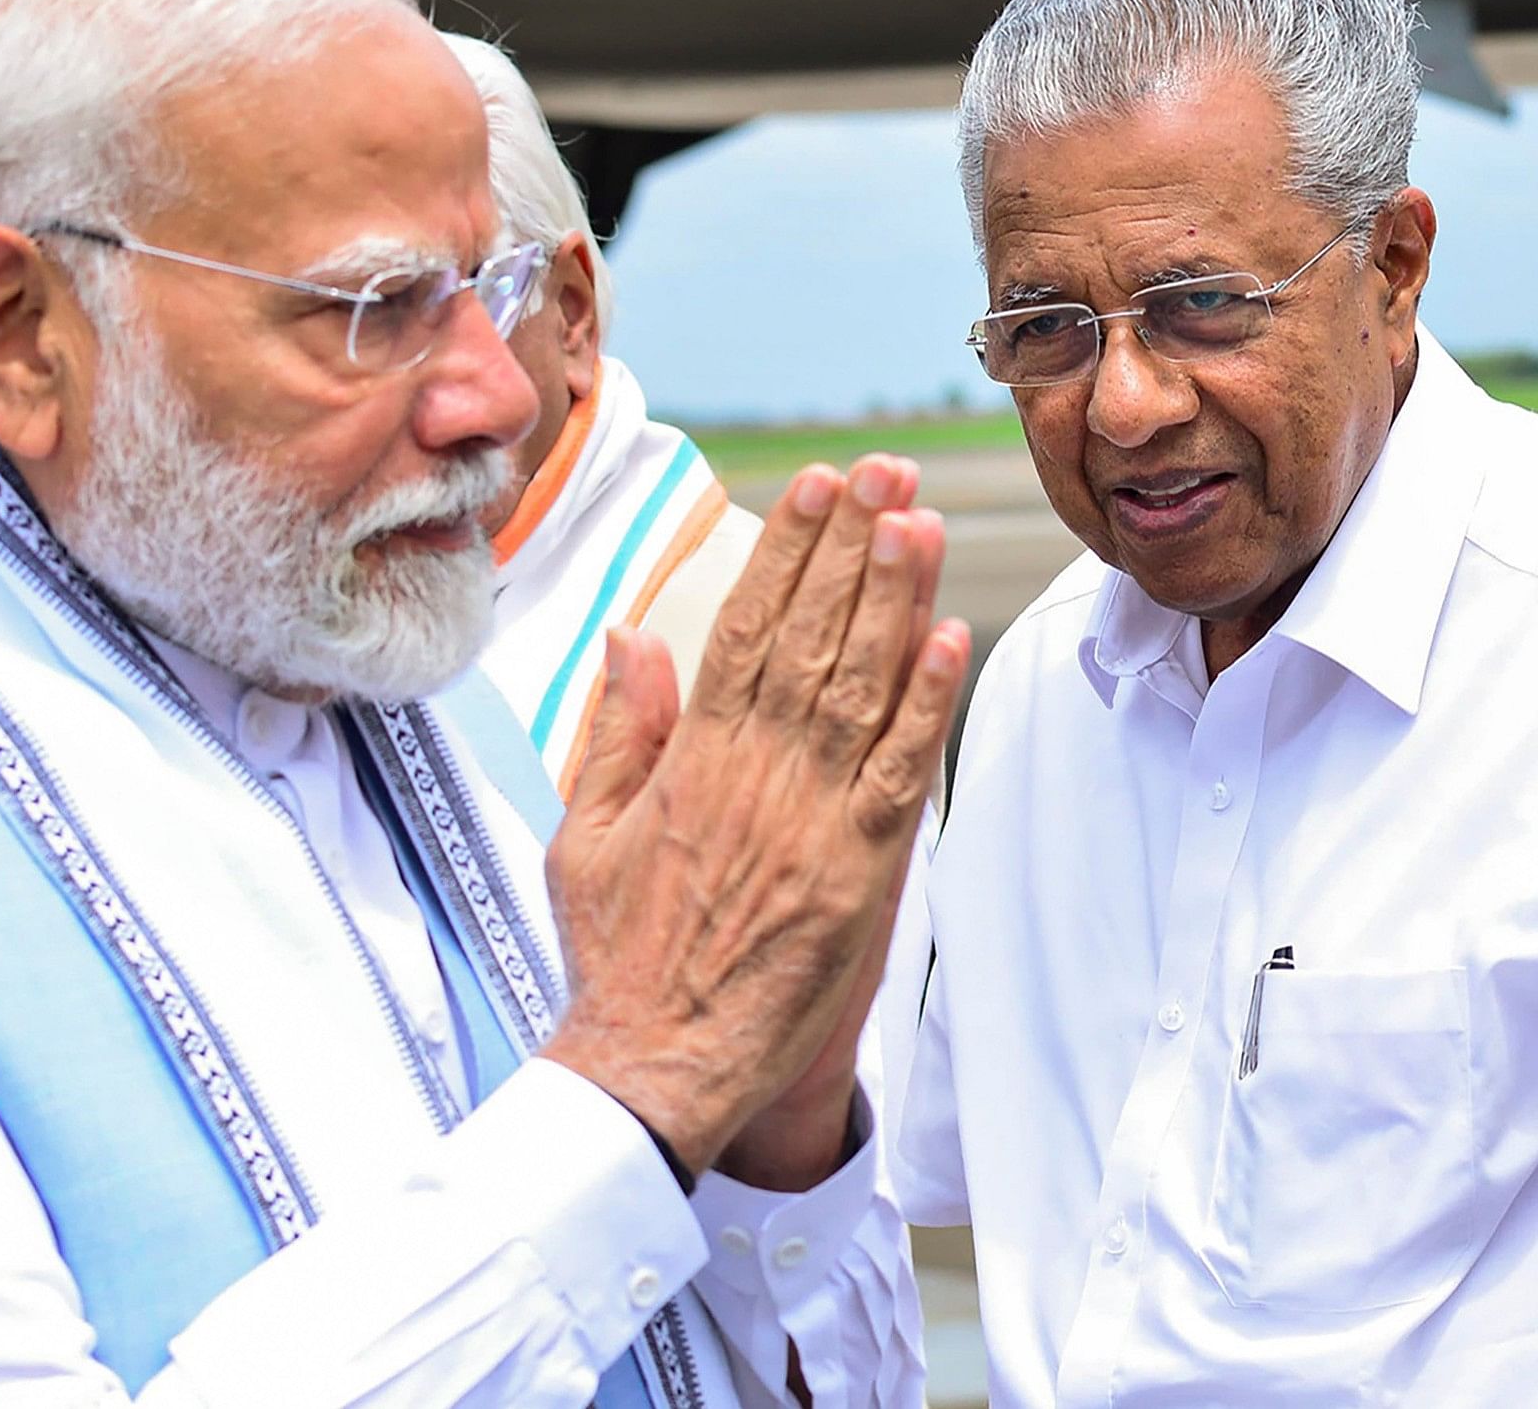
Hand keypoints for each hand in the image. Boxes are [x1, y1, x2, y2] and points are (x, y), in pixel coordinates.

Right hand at [540, 457, 971, 1175]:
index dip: (787, 551)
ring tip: (919, 518)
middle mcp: (753, 775)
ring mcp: (809, 820)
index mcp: (690, 760)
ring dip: (893, 598)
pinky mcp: (855, 873)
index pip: (744, 629)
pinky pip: (900, 773)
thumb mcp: (588, 835)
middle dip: (851, 546)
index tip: (819, 487)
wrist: (651, 1068)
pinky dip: (926, 704)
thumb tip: (631, 635)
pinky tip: (949, 638)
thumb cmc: (620, 957)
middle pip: (810, 637)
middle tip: (886, 469)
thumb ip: (619, 731)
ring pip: (859, 687)